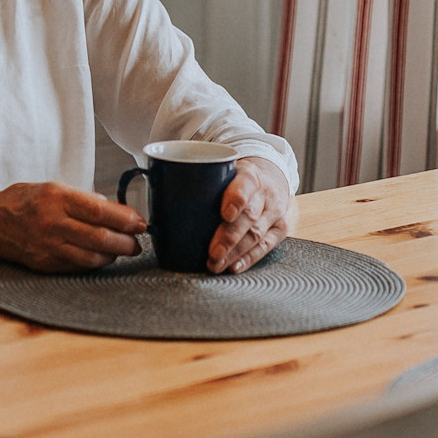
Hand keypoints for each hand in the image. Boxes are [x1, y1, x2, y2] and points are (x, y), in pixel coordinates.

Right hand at [0, 181, 145, 271]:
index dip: (126, 219)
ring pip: (92, 257)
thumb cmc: (23, 201)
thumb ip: (85, 199)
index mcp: (56, 198)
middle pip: (100, 238)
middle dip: (126, 242)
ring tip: (123, 249)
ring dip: (114, 255)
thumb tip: (116, 210)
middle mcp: (52, 223)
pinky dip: (95, 262)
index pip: (100, 211)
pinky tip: (103, 256)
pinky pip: (78, 267)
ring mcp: (47, 246)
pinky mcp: (44, 264)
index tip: (140, 223)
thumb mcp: (54, 187)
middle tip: (137, 242)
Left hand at [207, 156, 296, 272]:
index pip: (245, 186)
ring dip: (234, 253)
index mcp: (250, 175)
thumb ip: (201, 179)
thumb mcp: (224, 170)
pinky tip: (234, 267)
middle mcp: (266, 194)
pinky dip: (249, 259)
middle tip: (212, 253)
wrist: (270, 177)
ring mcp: (275, 212)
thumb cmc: (237, 178)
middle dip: (229, 237)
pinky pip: (265, 246)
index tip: (225, 214)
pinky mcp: (280, 228)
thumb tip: (157, 189)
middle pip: (249, 217)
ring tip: (216, 264)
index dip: (236, 200)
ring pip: (256, 234)